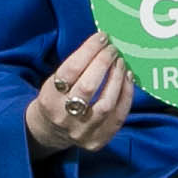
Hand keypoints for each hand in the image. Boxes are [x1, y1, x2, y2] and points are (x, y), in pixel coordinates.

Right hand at [25, 32, 136, 157]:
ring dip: (117, 79)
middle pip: (89, 87)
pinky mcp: (96, 141)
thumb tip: (103, 43)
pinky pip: (118, 117)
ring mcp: (81, 132)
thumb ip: (75, 67)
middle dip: (104, 63)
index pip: (71, 70)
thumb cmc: (56, 99)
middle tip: (113, 49)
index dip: (89, 50)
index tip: (102, 37)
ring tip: (121, 63)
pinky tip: (128, 79)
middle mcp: (64, 117)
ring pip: (106, 103)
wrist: (49, 132)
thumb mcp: (54, 82)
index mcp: (49, 98)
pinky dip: (126, 96)